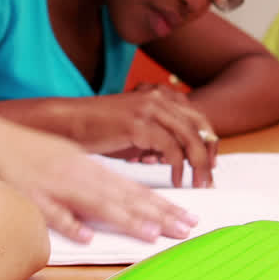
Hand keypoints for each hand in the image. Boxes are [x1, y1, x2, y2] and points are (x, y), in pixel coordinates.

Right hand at [0, 125, 197, 243]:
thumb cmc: (28, 152)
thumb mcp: (67, 159)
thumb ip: (93, 179)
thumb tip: (118, 197)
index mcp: (88, 166)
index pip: (134, 188)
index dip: (162, 204)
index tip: (187, 217)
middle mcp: (78, 174)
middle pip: (124, 196)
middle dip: (158, 214)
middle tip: (186, 228)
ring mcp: (55, 185)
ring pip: (96, 203)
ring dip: (125, 218)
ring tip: (151, 233)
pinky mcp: (31, 195)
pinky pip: (51, 212)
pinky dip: (69, 223)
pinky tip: (86, 236)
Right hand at [77, 85, 218, 187]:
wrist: (67, 121)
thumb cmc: (97, 128)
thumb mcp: (135, 129)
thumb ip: (158, 138)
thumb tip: (178, 158)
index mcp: (159, 95)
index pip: (198, 118)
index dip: (209, 144)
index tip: (211, 165)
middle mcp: (158, 97)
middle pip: (199, 127)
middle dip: (208, 156)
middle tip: (209, 179)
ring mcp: (149, 108)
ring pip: (189, 138)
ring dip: (198, 165)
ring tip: (197, 184)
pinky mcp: (139, 123)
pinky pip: (171, 147)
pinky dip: (177, 167)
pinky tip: (174, 180)